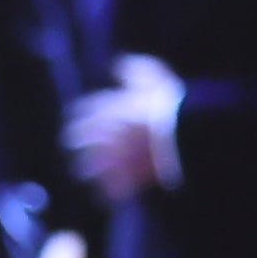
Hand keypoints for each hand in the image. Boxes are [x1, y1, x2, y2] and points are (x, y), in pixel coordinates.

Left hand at [64, 56, 182, 204]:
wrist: (182, 134)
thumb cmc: (169, 103)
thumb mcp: (154, 77)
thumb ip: (134, 70)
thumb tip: (120, 63)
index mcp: (108, 109)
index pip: (83, 111)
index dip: (82, 114)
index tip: (80, 117)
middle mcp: (103, 134)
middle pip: (76, 139)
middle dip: (76, 141)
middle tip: (74, 144)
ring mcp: (112, 158)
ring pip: (87, 167)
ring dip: (87, 169)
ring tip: (85, 172)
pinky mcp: (126, 179)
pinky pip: (110, 190)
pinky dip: (109, 192)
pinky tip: (109, 194)